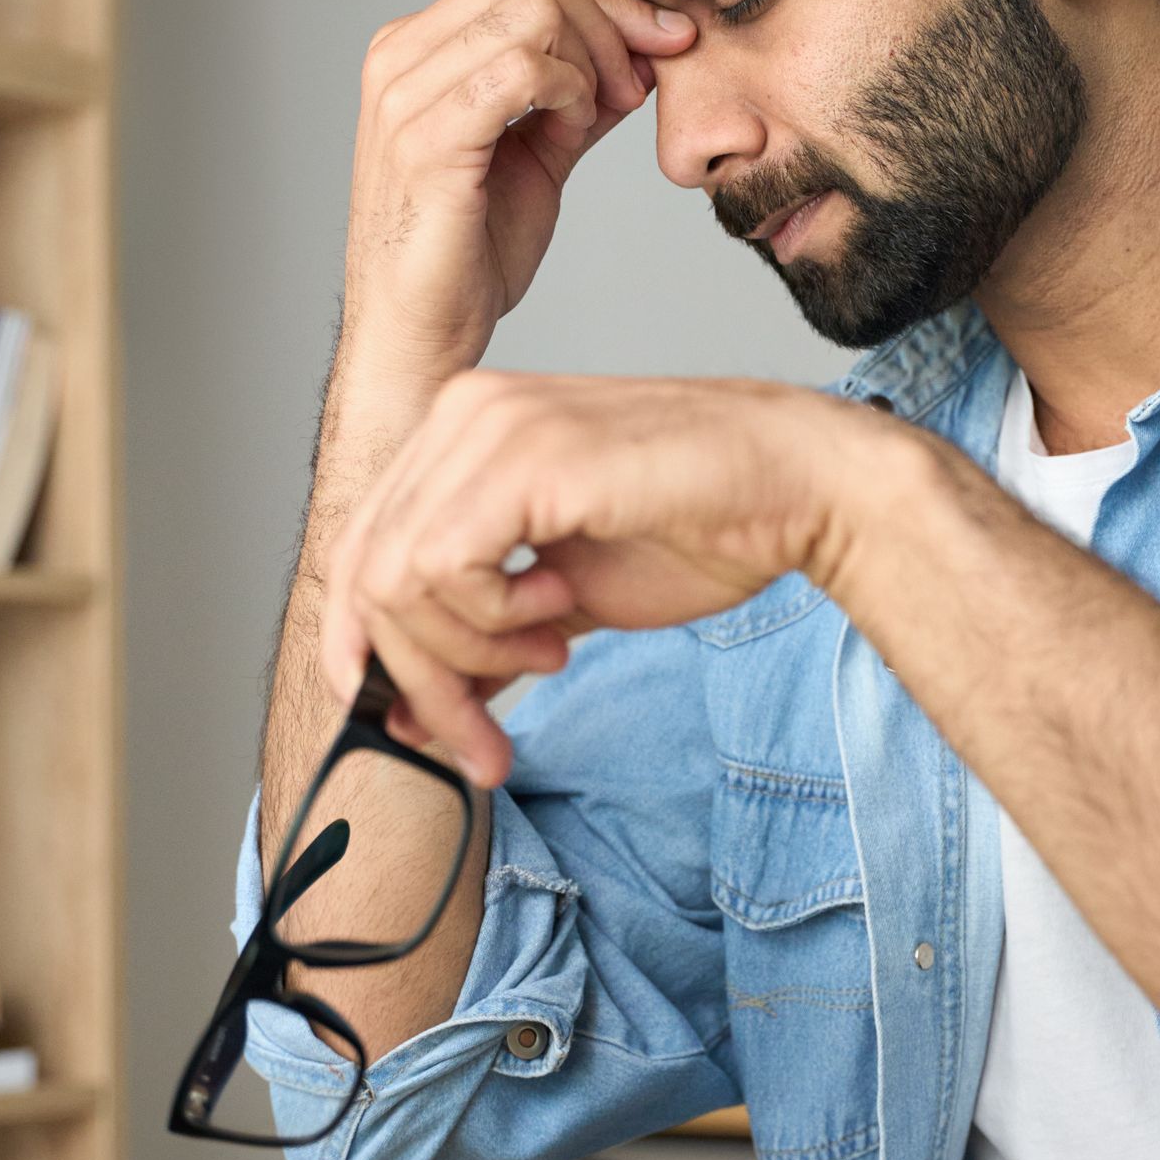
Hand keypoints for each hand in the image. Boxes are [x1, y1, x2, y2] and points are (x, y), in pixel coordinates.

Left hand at [320, 373, 896, 779]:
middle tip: (482, 744)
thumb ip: (482, 642)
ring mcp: (488, 427)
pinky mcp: (523, 456)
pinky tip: (556, 614)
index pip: (363, 553)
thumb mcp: (560, 606)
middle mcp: (462, 415)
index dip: (371, 656)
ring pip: (392, 580)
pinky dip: (489, 620)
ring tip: (547, 653)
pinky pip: (441, 567)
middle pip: (365, 575)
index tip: (413, 730)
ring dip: (465, 657)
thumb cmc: (699, 531)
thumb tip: (410, 715)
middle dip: (418, 685)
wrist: (797, 489)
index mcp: (462, 435)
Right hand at [335, 0, 695, 419]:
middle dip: (605, 26)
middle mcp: (398, 56)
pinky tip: (572, 132)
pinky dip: (570, 92)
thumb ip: (578, 97)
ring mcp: (403, 94)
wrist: (423, 336)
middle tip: (629, 92)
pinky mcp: (425, 139)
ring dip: (589, 63)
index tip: (665, 43)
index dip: (608, 4)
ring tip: (589, 122)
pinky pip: (521, 69)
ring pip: (531, 11)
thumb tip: (642, 52)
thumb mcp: (539, 155)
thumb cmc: (469, 254)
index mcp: (415, 47)